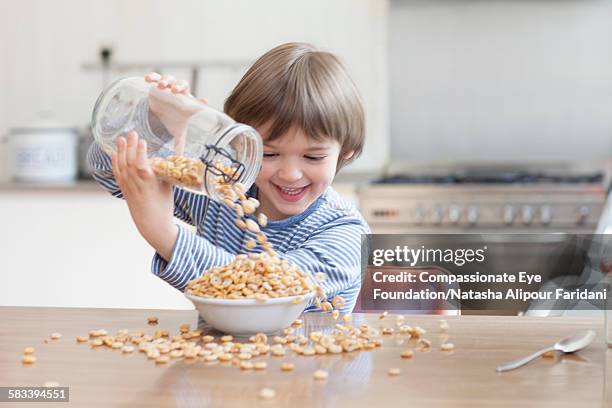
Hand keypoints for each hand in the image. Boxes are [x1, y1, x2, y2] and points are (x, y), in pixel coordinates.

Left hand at [111, 130, 177, 259]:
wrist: (153, 224)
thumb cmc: (164, 206)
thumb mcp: (168, 188)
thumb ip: (164, 173)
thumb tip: (165, 160)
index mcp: (149, 183)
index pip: (141, 164)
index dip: (140, 152)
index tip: (142, 140)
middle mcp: (136, 184)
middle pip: (129, 161)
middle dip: (130, 146)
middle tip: (131, 133)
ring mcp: (128, 187)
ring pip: (122, 166)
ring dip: (121, 151)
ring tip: (121, 138)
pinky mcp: (124, 190)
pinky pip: (117, 173)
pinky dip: (114, 162)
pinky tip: (114, 153)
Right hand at [144, 73, 208, 154]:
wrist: (160, 113)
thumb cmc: (172, 120)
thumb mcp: (177, 131)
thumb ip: (180, 143)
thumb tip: (180, 159)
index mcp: (187, 104)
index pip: (196, 101)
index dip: (200, 102)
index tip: (204, 102)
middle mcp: (179, 94)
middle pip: (183, 86)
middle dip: (179, 86)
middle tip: (175, 91)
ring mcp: (168, 88)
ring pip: (170, 80)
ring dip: (167, 81)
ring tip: (163, 86)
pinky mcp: (157, 85)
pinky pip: (156, 78)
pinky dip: (153, 77)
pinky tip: (147, 79)